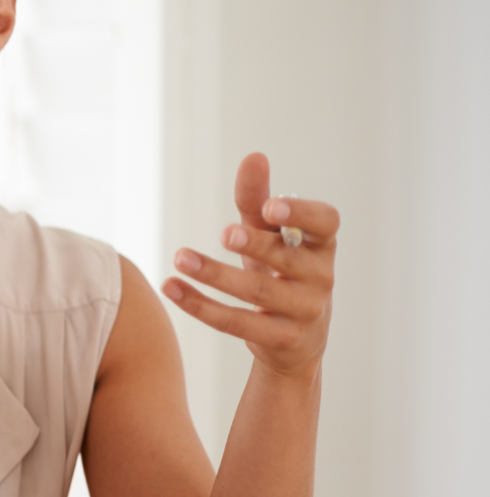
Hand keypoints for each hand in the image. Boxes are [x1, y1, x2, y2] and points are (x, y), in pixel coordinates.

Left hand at [161, 153, 337, 379]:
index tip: (272, 207)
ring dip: (215, 274)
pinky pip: (237, 323)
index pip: (325, 223)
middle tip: (224, 233)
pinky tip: (171, 287)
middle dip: (255, 245)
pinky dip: (200, 306)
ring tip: (181, 257)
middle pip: (286, 259)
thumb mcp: (271, 237)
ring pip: (257, 293)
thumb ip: (258, 202)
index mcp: (321, 245)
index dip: (302, 214)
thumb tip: (254, 157)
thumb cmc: (280, 273)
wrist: (295, 340)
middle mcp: (320, 277)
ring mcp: (304, 311)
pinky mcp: (282, 339)